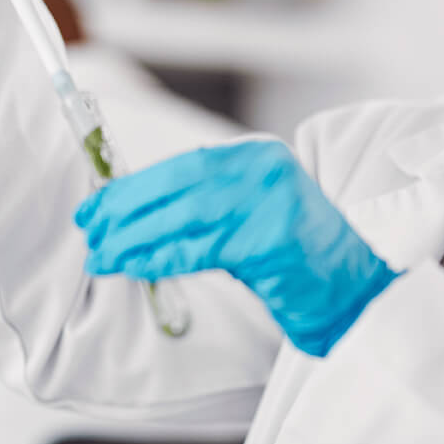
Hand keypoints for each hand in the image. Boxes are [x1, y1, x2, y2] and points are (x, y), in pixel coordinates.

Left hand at [75, 141, 398, 356]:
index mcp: (257, 155)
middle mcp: (265, 169)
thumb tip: (131, 214)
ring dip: (134, 238)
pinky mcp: (271, 240)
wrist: (354, 289)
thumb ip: (203, 204)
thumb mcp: (249, 214)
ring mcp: (271, 202)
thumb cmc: (296, 258)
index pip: (182, 165)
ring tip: (103, 256)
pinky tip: (135, 267)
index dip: (133, 187)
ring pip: (184, 216)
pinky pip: (201, 249)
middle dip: (125, 209)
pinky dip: (162, 258)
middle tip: (90, 230)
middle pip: (179, 185)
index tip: (97, 206)